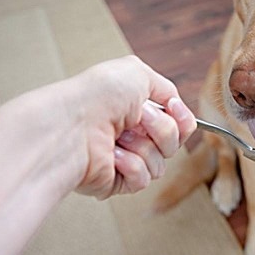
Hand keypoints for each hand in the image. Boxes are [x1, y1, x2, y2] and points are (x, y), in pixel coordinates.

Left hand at [70, 56, 195, 198]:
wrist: (71, 126)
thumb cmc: (96, 96)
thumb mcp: (138, 73)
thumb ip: (165, 88)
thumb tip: (175, 104)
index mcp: (136, 110)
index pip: (178, 123)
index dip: (182, 118)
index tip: (173, 109)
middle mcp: (131, 134)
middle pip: (174, 143)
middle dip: (160, 128)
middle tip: (136, 119)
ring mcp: (125, 159)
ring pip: (161, 163)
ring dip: (143, 146)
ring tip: (118, 137)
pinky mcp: (117, 181)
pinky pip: (143, 179)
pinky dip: (131, 165)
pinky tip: (112, 155)